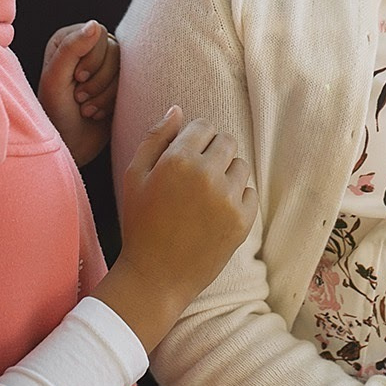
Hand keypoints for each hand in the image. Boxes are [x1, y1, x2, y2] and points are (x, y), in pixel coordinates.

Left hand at [39, 20, 117, 165]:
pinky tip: (97, 112)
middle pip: (114, 50)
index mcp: (67, 40)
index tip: (77, 79)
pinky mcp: (117, 84)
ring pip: (124, 67)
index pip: (97, 34)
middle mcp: (86, 49)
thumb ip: (71, 49)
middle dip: (99, 79)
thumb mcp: (56, 79)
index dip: (92, 59)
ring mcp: (104, 66)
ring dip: (105, 93)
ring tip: (87, 108)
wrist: (67, 144)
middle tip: (80, 98)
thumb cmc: (54, 113)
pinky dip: (113, 100)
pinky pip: (131, 83)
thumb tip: (95, 25)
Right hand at [98, 108, 256, 349]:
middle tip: (197, 176)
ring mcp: (229, 198)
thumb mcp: (134, 176)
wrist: (156, 276)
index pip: (203, 126)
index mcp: (178, 159)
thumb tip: (177, 109)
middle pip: (227, 141)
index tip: (185, 158)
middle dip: (213, 152)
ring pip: (241, 166)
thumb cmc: (140, 224)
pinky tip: (216, 213)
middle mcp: (207, 174)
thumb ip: (156, 138)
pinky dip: (238, 198)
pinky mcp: (243, 221)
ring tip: (205, 196)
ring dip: (227, 174)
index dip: (194, 139)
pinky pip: (250, 193)